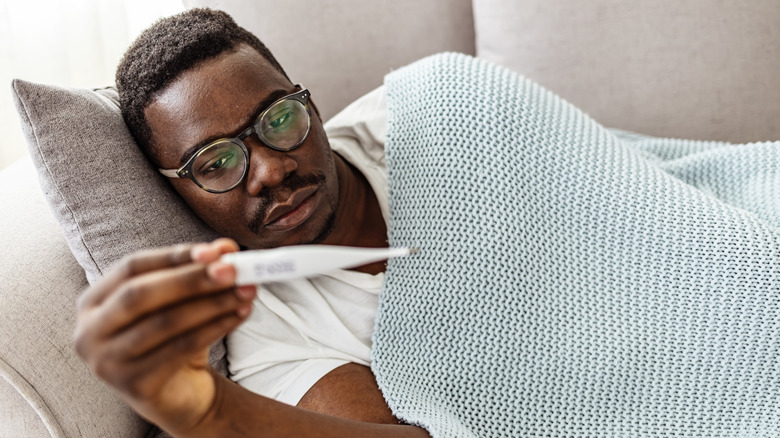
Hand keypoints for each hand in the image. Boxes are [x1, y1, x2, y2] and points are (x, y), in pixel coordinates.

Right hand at [73, 238, 255, 432]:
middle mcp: (90, 332)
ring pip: (165, 322)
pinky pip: (181, 348)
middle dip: (191, 279)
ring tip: (245, 292)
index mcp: (93, 302)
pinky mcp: (134, 385)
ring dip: (211, 303)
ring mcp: (108, 362)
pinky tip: (239, 315)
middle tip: (232, 270)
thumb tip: (226, 248)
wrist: (180, 395)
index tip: (216, 250)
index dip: (174, 256)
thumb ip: (198, 270)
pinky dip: (215, 327)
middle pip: (140, 294)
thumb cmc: (174, 337)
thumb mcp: (182, 301)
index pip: (132, 267)